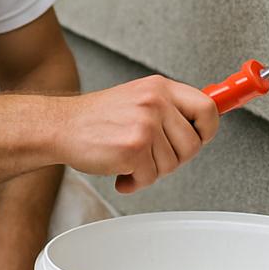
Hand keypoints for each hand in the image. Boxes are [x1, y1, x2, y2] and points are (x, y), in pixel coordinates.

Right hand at [57, 75, 219, 193]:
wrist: (61, 126)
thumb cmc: (97, 118)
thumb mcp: (139, 98)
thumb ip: (169, 109)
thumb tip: (204, 123)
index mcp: (160, 87)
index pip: (208, 108)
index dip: (207, 130)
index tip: (199, 138)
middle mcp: (155, 102)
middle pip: (193, 144)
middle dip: (174, 158)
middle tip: (152, 156)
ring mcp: (145, 124)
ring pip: (172, 164)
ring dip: (151, 171)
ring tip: (130, 159)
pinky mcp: (133, 148)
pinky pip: (150, 178)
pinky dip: (135, 182)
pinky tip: (120, 170)